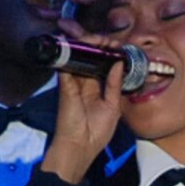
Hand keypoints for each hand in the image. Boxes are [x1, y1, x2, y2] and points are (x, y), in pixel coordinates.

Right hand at [40, 28, 126, 183]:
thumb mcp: (113, 107)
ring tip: (98, 37)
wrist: (78, 148)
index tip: (117, 46)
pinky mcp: (66, 85)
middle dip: (97, 44)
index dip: (108, 54)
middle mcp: (84, 83)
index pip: (101, 65)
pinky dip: (75, 52)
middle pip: (89, 57)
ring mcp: (74, 83)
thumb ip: (114, 85)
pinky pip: (69, 64)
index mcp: (96, 89)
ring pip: (79, 57)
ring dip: (88, 45)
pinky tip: (85, 42)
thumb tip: (118, 63)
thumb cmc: (95, 134)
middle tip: (107, 38)